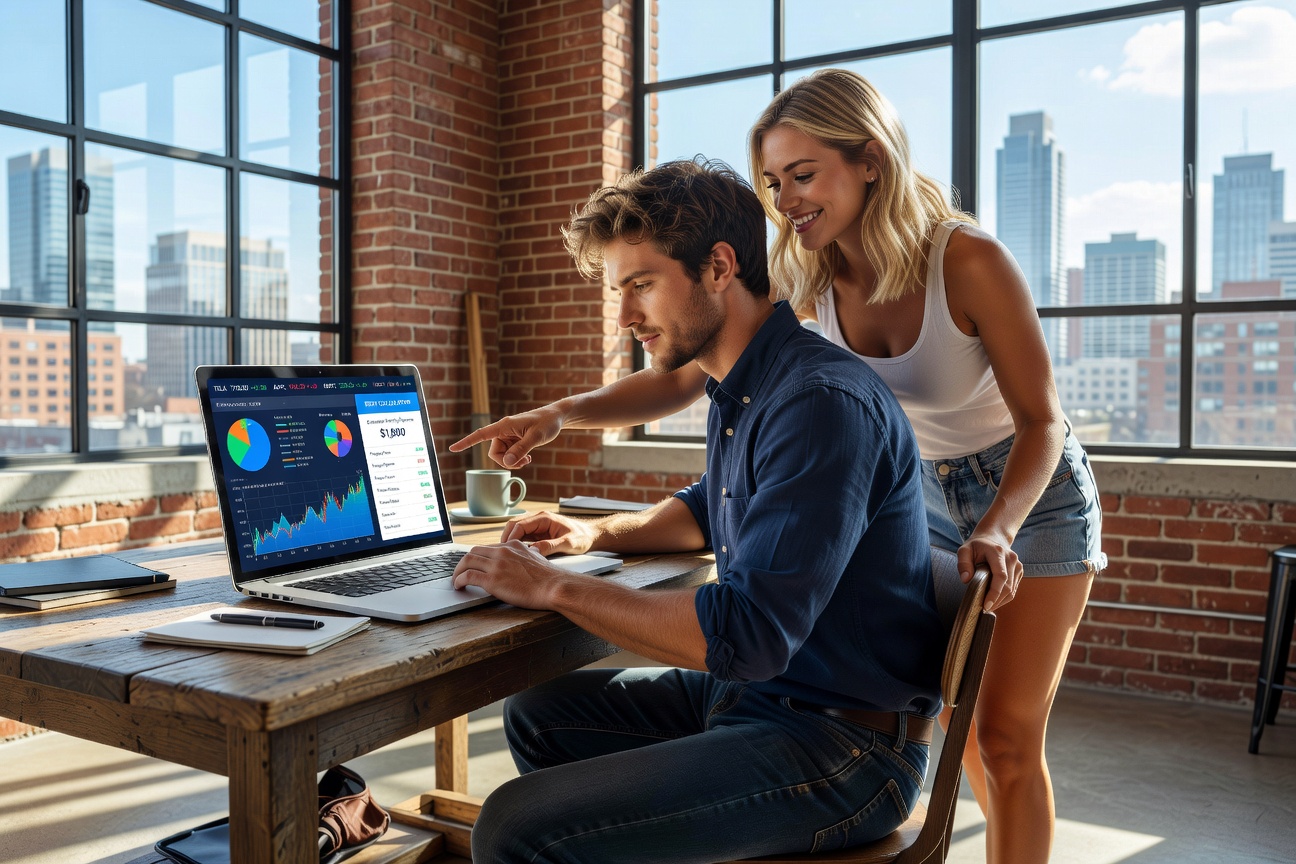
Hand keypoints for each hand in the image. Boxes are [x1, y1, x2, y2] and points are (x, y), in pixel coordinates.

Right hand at [448, 407, 563, 467]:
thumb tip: (507, 462)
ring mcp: (508, 436)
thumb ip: (521, 450)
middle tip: (524, 463)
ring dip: (513, 461)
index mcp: (504, 425)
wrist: (557, 417)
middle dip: (506, 462)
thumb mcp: (536, 437)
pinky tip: (528, 458)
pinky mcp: (514, 440)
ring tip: (528, 460)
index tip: (452, 448)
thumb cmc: (547, 423)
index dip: (466, 442)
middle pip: (494, 453)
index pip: (480, 434)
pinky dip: (516, 458)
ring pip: (502, 455)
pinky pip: (509, 454)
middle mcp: (503, 430)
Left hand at [451, 540, 567, 609]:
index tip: (474, 564)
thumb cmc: (548, 577)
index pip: (487, 548)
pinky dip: (459, 580)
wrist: (553, 586)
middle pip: (473, 552)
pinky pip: (468, 576)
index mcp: (512, 545)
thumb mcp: (538, 557)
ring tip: (456, 580)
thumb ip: (529, 553)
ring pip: (466, 561)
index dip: (478, 557)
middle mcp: (502, 552)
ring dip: (457, 571)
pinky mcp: (492, 580)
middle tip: (461, 572)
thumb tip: (532, 553)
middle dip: (464, 562)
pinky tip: (459, 586)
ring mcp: (496, 565)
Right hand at [499, 510, 598, 556]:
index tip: (506, 550)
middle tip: (501, 554)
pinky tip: (516, 555)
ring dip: (510, 541)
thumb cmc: (583, 537)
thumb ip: (550, 546)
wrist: (592, 535)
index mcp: (545, 518)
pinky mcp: (539, 532)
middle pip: (514, 525)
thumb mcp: (568, 544)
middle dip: (506, 538)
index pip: (520, 524)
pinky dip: (517, 544)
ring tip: (506, 556)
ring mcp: (538, 525)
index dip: (510, 537)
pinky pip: (523, 536)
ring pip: (517, 530)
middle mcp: (539, 519)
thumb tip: (533, 551)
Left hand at [959, 531, 1022, 611]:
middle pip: (1007, 587)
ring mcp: (1017, 565)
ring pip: (1012, 591)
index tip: (985, 606)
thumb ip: (963, 563)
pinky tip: (994, 600)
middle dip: (995, 601)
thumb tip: (966, 580)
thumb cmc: (977, 545)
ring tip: (987, 606)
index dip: (994, 593)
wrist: (993, 537)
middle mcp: (1011, 559)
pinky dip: (1004, 597)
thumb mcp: (964, 550)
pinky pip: (1013, 589)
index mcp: (998, 553)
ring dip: (1000, 602)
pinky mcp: (1019, 571)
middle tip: (982, 609)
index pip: (1000, 576)